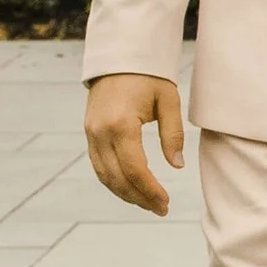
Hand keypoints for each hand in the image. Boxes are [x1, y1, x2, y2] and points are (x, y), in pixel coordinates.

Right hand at [85, 71, 184, 215]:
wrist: (119, 56)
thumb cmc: (149, 76)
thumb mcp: (169, 100)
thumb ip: (173, 135)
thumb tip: (177, 166)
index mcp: (122, 123)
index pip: (134, 169)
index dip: (150, 190)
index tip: (166, 203)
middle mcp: (101, 132)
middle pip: (118, 178)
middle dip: (139, 198)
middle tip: (161, 209)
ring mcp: (91, 133)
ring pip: (105, 176)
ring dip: (125, 194)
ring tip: (148, 204)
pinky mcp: (89, 133)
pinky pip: (99, 165)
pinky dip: (114, 181)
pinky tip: (131, 189)